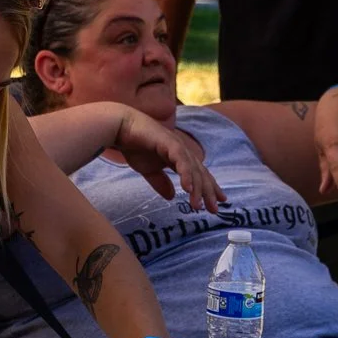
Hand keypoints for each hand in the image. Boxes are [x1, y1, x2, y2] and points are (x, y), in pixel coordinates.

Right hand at [110, 107, 224, 213]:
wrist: (121, 128)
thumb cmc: (134, 146)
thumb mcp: (149, 170)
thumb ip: (160, 182)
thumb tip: (171, 197)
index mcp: (179, 157)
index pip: (199, 174)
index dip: (209, 188)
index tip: (216, 203)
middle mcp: (182, 151)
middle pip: (201, 174)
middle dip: (208, 192)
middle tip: (214, 209)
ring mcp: (177, 146)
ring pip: (193, 170)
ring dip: (197, 188)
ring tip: (198, 206)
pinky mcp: (169, 142)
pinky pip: (181, 161)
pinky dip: (186, 175)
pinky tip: (188, 189)